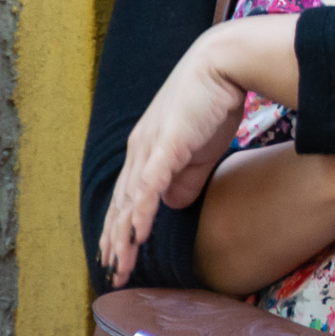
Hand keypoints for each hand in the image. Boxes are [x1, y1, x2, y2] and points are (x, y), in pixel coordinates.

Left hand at [99, 39, 248, 288]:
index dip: (120, 227)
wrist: (222, 63)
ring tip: (119, 263)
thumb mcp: (199, 149)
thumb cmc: (212, 101)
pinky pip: (149, 186)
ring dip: (123, 235)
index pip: (126, 196)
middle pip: (121, 204)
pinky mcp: (167, 145)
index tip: (117, 254)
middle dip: (114, 240)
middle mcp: (140, 150)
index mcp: (145, 149)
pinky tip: (137, 234)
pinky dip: (140, 212)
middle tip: (112, 272)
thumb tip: (171, 206)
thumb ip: (184, 178)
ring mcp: (150, 148)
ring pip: (130, 201)